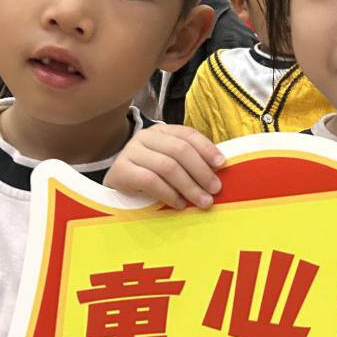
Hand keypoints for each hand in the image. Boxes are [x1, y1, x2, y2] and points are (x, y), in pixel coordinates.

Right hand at [105, 123, 224, 208]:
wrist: (114, 185)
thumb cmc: (148, 174)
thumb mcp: (169, 163)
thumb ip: (189, 163)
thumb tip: (218, 172)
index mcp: (162, 132)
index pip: (188, 134)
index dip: (206, 148)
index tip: (221, 164)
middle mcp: (146, 137)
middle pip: (180, 150)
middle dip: (201, 171)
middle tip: (215, 189)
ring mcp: (131, 152)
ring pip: (167, 166)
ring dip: (189, 186)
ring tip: (202, 201)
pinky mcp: (121, 170)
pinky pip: (150, 181)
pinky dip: (168, 194)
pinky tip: (179, 204)